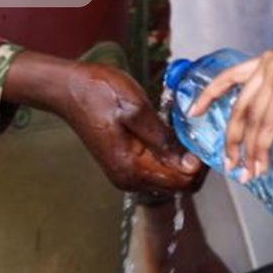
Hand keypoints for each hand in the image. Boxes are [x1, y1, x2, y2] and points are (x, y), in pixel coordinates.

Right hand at [3, 52, 201, 194]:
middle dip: (193, 165)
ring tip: (186, 132)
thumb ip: (162, 139)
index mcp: (132, 169)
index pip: (181, 182)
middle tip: (200, 134)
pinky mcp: (122, 163)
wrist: (67, 87)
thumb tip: (190, 163)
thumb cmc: (99, 92)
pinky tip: (170, 134)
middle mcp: (129, 179)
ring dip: (181, 160)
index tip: (205, 139)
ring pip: (166, 177)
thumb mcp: (135, 109)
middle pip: (176, 185)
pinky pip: (154, 168)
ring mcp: (124, 173)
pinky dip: (167, 156)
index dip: (199, 165)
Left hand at [190, 47, 272, 179]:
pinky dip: (263, 146)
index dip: (209, 95)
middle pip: (239, 105)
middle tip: (229, 161)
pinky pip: (267, 123)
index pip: (229, 76)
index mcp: (269, 60)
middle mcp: (267, 62)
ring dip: (249, 150)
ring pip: (252, 118)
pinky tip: (262, 162)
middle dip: (232, 137)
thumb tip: (270, 121)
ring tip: (248, 172)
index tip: (193, 112)